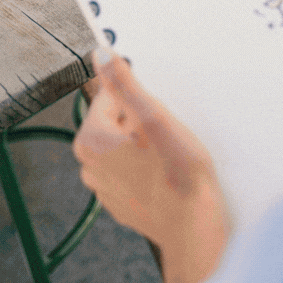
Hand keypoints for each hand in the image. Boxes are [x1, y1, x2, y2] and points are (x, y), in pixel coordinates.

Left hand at [73, 49, 229, 282]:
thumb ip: (124, 84)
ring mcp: (102, 187)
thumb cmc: (178, 173)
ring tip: (166, 158)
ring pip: (125, 145)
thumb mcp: (154, 117)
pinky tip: (164, 176)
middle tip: (165, 140)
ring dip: (144, 145)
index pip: (112, 96)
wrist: (194, 229)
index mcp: (89, 139)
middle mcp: (88, 163)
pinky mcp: (118, 202)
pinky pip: (130, 170)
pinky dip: (145, 167)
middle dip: (141, 123)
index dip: (140, 102)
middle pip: (117, 120)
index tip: (157, 119)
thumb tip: (100, 53)